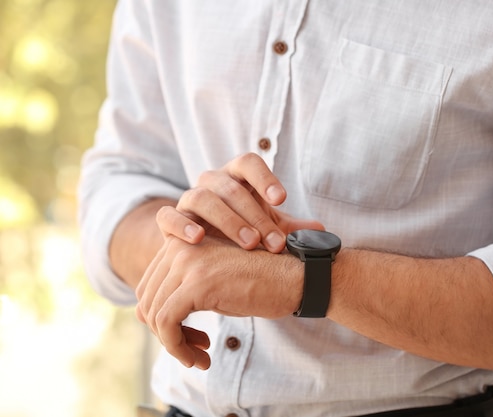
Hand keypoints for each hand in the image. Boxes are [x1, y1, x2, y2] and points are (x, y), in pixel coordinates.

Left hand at [135, 234, 301, 369]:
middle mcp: (180, 247)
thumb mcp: (216, 281)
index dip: (162, 318)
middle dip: (166, 333)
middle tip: (193, 350)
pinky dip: (177, 347)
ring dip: (173, 345)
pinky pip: (166, 323)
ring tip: (198, 357)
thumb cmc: (263, 281)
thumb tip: (153, 318)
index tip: (188, 336)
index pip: (149, 286)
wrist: (297, 277)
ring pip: (154, 314)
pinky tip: (200, 356)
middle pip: (147, 299)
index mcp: (182, 242)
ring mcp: (188, 262)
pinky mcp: (197, 283)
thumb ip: (185, 289)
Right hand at [163, 153, 323, 251]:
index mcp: (237, 177)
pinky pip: (169, 216)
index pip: (248, 163)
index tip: (282, 200)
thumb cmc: (244, 231)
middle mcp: (212, 182)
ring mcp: (189, 199)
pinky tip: (197, 239)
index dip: (264, 178)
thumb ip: (292, 229)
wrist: (209, 248)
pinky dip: (181, 224)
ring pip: (202, 197)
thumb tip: (322, 231)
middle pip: (230, 187)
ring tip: (249, 244)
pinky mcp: (170, 219)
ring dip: (227, 220)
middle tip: (273, 242)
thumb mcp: (269, 228)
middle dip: (255, 214)